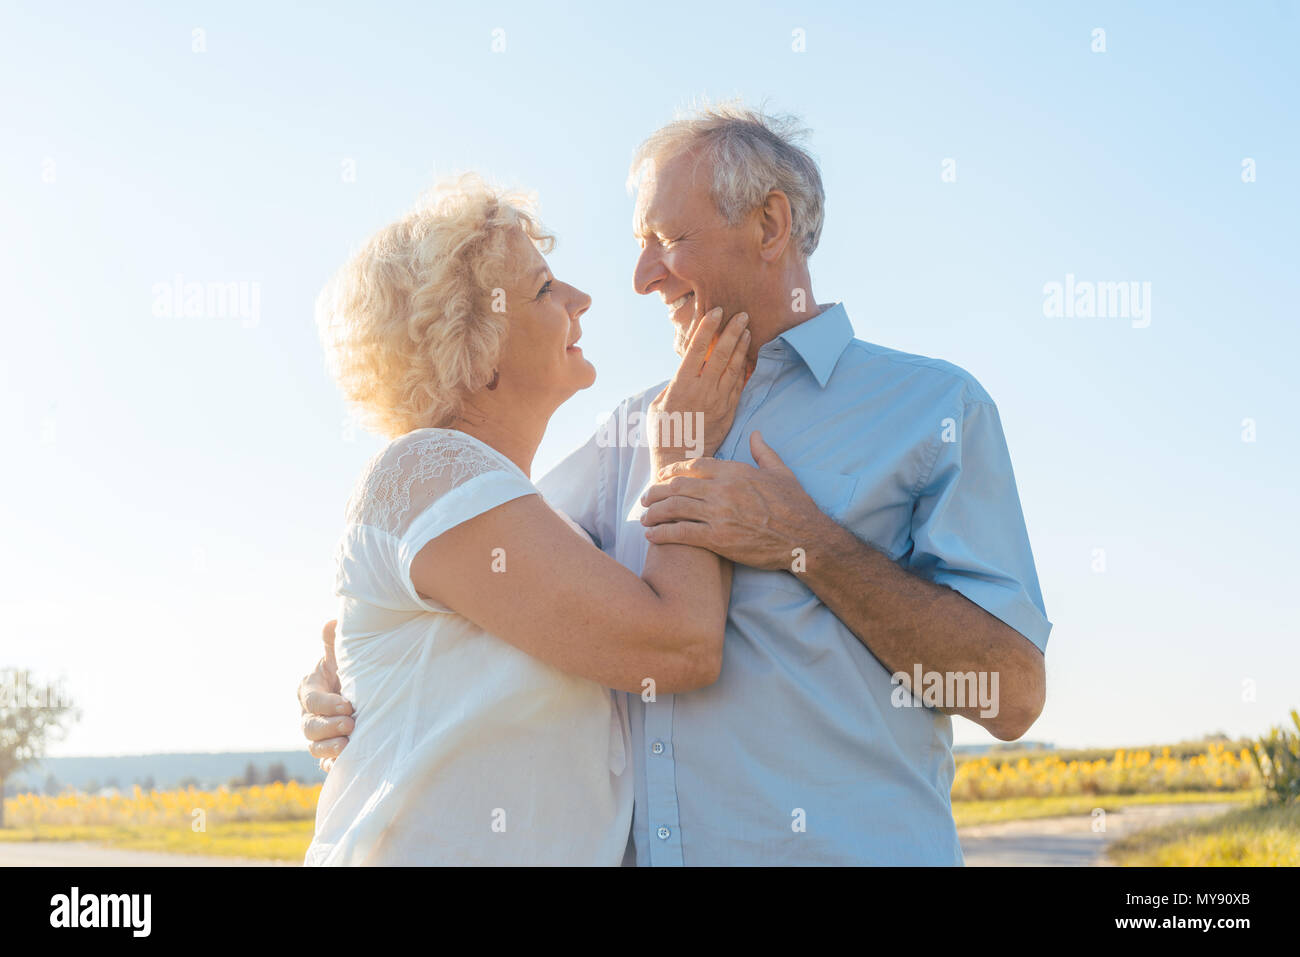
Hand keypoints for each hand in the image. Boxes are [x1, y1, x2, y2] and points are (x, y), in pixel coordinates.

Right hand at [297, 620, 354, 771]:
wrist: (361, 693)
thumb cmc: (349, 670)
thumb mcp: (342, 656)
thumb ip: (334, 643)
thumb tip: (332, 622)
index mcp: (310, 690)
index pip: (312, 700)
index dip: (327, 704)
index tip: (348, 704)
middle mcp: (309, 715)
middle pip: (310, 727)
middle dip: (328, 727)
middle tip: (350, 724)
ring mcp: (317, 736)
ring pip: (314, 747)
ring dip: (329, 748)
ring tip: (347, 747)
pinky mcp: (328, 752)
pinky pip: (326, 763)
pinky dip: (334, 765)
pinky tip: (347, 765)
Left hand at [640, 431, 829, 569]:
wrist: (805, 539)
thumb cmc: (796, 505)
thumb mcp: (781, 472)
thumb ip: (763, 451)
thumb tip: (755, 434)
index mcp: (734, 471)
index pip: (693, 466)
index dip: (672, 471)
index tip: (661, 477)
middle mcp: (722, 489)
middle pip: (676, 486)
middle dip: (655, 492)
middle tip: (644, 499)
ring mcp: (718, 514)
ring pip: (673, 508)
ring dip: (653, 513)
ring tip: (644, 518)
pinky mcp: (717, 539)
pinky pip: (681, 533)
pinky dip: (662, 534)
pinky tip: (652, 537)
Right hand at [649, 306, 749, 464]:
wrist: (680, 459)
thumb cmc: (663, 430)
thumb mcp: (657, 403)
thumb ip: (672, 384)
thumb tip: (684, 369)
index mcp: (681, 385)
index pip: (697, 349)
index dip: (707, 328)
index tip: (716, 311)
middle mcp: (702, 390)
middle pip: (721, 354)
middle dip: (732, 331)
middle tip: (742, 314)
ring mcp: (719, 401)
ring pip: (734, 367)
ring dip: (742, 346)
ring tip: (748, 330)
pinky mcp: (729, 411)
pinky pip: (739, 385)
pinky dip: (744, 368)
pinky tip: (748, 356)